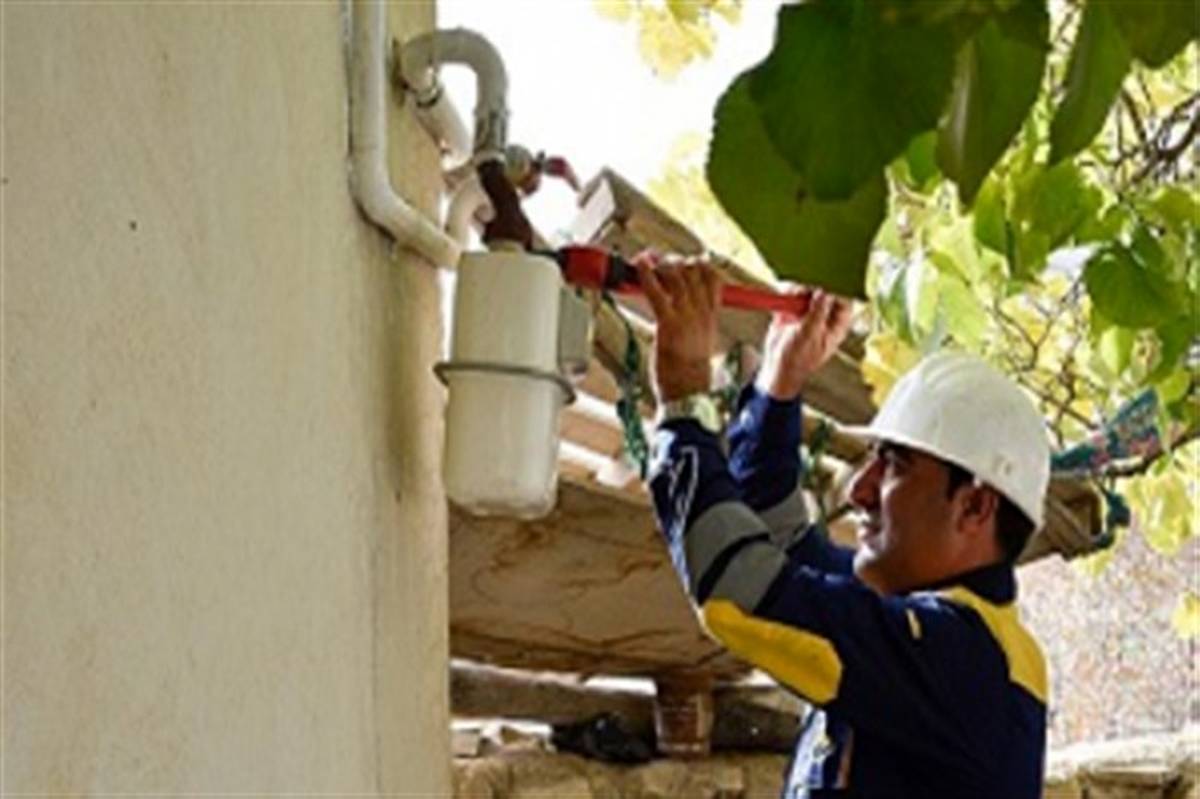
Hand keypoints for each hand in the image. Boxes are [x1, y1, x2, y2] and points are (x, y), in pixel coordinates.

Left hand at [634, 253, 723, 402]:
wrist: (689, 391)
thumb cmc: (690, 373)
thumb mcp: (702, 342)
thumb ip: (696, 323)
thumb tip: (685, 315)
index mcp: (711, 316)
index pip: (713, 277)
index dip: (700, 264)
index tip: (687, 261)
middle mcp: (700, 312)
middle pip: (694, 271)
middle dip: (676, 261)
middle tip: (661, 263)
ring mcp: (685, 316)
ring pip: (677, 275)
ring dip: (661, 264)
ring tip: (649, 264)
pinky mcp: (667, 323)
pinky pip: (656, 291)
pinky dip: (646, 273)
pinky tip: (640, 264)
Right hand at [755, 288, 852, 400]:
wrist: (776, 367)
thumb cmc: (799, 359)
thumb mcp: (810, 335)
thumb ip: (818, 311)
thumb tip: (825, 291)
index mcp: (837, 323)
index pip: (844, 299)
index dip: (836, 288)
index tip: (824, 281)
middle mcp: (825, 315)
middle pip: (824, 290)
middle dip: (813, 285)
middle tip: (804, 285)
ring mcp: (808, 312)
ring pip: (807, 290)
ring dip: (798, 288)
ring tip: (791, 292)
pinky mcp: (792, 310)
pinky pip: (791, 294)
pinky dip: (786, 292)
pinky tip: (783, 295)